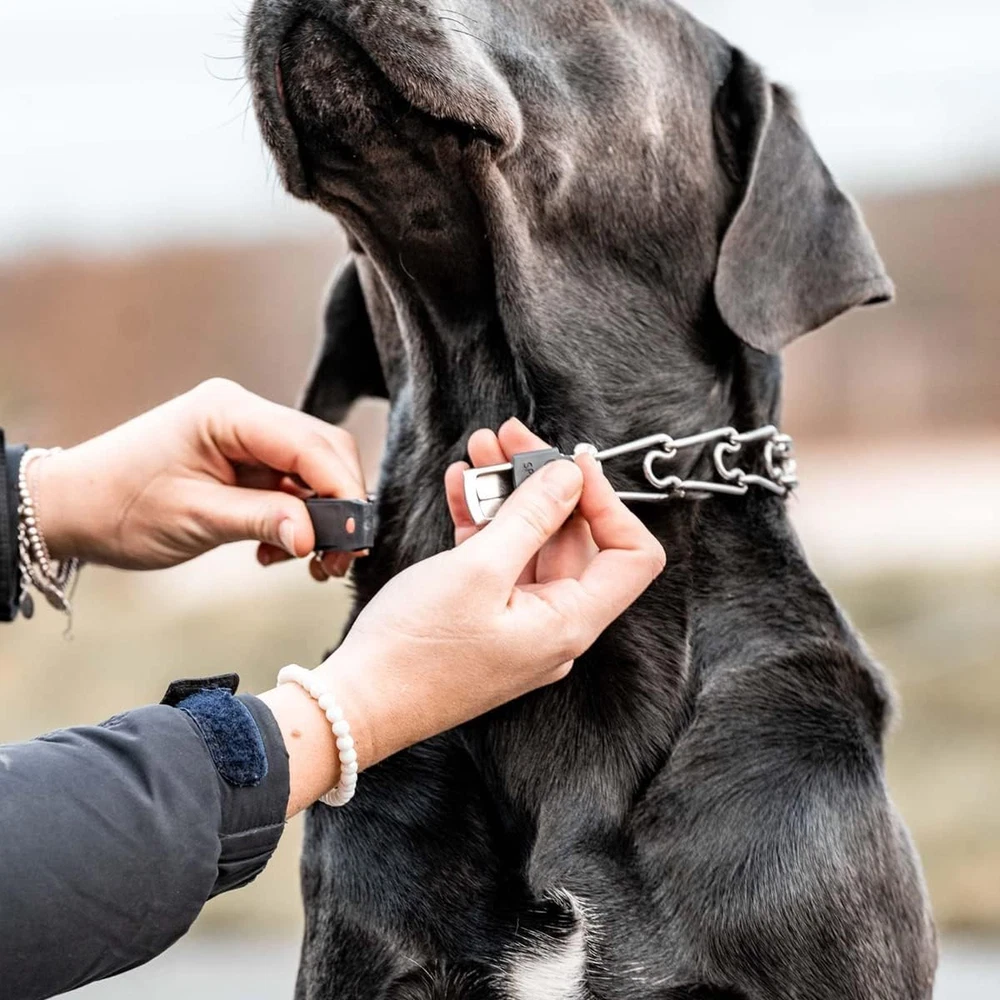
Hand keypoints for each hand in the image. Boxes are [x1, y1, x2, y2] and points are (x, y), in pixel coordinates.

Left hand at [34, 379, 366, 574]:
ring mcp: (245, 435)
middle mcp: (244, 414)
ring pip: (312, 471)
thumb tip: (317, 537)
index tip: (356, 536)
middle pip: (321, 452)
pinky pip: (290, 484)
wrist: (73, 508)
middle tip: (340, 557)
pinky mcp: (243, 459)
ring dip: (321, 518)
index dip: (342, 490)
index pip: (309, 444)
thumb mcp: (196, 518)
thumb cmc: (120, 507)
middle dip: (339, 505)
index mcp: (228, 412)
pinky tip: (280, 550)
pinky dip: (296, 519)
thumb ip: (263, 520)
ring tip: (313, 563)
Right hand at [318, 418, 665, 770]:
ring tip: (480, 454)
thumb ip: (531, 516)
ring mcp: (520, 623)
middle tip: (511, 441)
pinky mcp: (487, 619)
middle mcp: (554, 626)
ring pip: (530, 545)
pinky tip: (463, 488)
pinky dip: (484, 523)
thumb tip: (569, 477)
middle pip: (572, 540)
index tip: (573, 463)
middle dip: (543, 482)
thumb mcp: (477, 569)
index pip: (630, 556)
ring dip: (506, 495)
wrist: (356, 703)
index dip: (609, 501)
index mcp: (569, 623)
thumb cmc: (413, 653)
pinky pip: (499, 562)